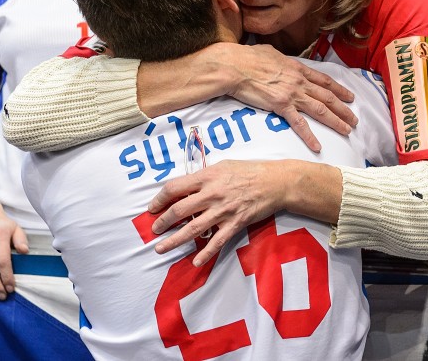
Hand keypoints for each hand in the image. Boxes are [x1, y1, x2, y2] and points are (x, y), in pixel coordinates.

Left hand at [148, 160, 287, 266]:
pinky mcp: (235, 224)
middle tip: (154, 230)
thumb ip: (203, 177)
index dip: (159, 199)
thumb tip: (184, 188)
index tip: (152, 208)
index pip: (174, 188)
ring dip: (174, 240)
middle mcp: (211, 194)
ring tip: (161, 248)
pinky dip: (205, 253)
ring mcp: (223, 211)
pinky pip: (217, 242)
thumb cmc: (248, 171)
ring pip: (193, 228)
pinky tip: (195, 261)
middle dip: (163, 222)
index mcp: (206, 177)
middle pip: (179, 210)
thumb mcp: (222, 166)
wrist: (274, 182)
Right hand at [215, 43, 356, 151]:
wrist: (235, 66)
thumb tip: (280, 61)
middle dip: (343, 108)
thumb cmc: (248, 57)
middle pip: (327, 96)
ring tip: (347, 130)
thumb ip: (280, 60)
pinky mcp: (281, 106)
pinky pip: (299, 124)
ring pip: (320, 109)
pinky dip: (310, 136)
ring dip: (336, 120)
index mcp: (297, 68)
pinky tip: (318, 146)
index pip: (323, 80)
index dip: (339, 89)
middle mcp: (299, 81)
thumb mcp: (270, 53)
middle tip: (355, 118)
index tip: (350, 97)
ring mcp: (292, 94)